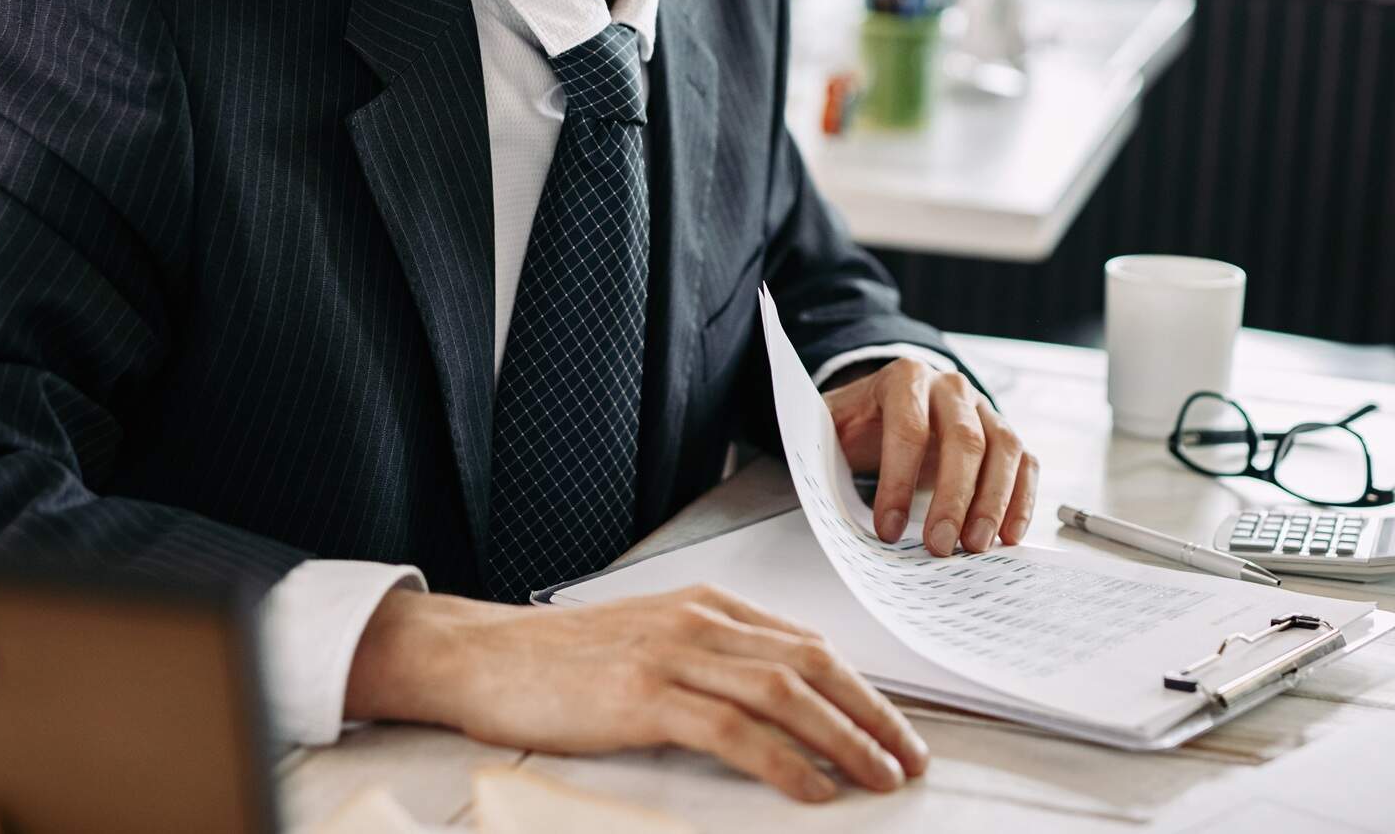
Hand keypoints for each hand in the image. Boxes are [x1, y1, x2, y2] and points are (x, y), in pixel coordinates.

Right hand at [345, 584, 928, 802]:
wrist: (484, 657)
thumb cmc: (562, 661)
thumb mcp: (650, 641)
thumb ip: (712, 657)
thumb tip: (781, 697)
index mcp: (706, 606)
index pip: (807, 644)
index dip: (862, 687)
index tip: (897, 726)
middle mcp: (699, 621)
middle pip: (811, 665)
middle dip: (871, 714)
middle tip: (910, 758)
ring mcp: (673, 655)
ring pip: (784, 694)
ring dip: (844, 739)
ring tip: (880, 777)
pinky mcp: (645, 696)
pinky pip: (734, 730)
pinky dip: (785, 761)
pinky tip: (815, 788)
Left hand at [823, 357, 1038, 555]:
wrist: (888, 402)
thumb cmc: (860, 422)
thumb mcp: (831, 423)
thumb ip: (822, 446)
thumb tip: (814, 490)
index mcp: (905, 378)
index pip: (908, 428)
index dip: (898, 481)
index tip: (887, 528)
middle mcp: (951, 388)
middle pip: (964, 440)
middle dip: (953, 498)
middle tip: (941, 546)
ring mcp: (984, 409)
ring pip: (1004, 449)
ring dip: (993, 502)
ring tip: (976, 547)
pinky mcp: (1004, 434)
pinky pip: (1025, 464)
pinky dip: (1021, 499)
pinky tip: (1008, 535)